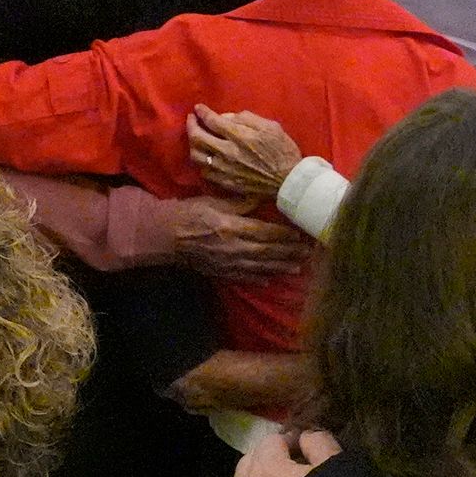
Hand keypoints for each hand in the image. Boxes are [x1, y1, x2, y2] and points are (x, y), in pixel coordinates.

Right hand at [157, 195, 308, 283]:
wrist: (167, 236)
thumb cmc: (191, 213)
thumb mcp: (215, 201)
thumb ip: (241, 202)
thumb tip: (264, 197)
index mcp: (233, 227)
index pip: (266, 232)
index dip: (286, 234)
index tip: (301, 233)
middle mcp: (234, 248)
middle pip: (268, 251)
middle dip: (290, 252)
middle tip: (308, 252)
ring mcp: (228, 263)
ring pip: (261, 267)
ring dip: (281, 267)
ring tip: (298, 267)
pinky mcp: (221, 272)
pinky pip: (244, 277)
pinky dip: (259, 278)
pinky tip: (271, 279)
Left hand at [186, 105, 303, 202]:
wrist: (287, 181)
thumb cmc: (282, 151)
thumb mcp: (270, 127)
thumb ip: (247, 119)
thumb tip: (226, 117)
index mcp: (238, 136)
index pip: (212, 121)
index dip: (202, 112)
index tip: (198, 108)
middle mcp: (226, 152)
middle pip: (197, 138)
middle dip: (191, 125)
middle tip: (191, 119)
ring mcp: (223, 169)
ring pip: (196, 156)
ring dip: (192, 144)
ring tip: (195, 138)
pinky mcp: (225, 182)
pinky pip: (205, 171)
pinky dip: (202, 162)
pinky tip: (205, 157)